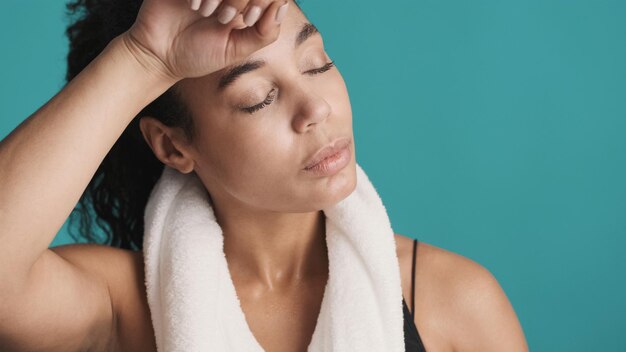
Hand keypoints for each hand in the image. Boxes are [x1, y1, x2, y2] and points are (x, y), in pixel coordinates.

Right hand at [122, 0, 288, 81]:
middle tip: (225, 18)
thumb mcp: (236, 50)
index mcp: (245, 4)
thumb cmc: (198, 55)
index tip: (249, 19)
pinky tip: (193, 5)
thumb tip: (281, 5)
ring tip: (208, 14)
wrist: (159, 56)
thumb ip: (264, 33)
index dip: (264, 0)